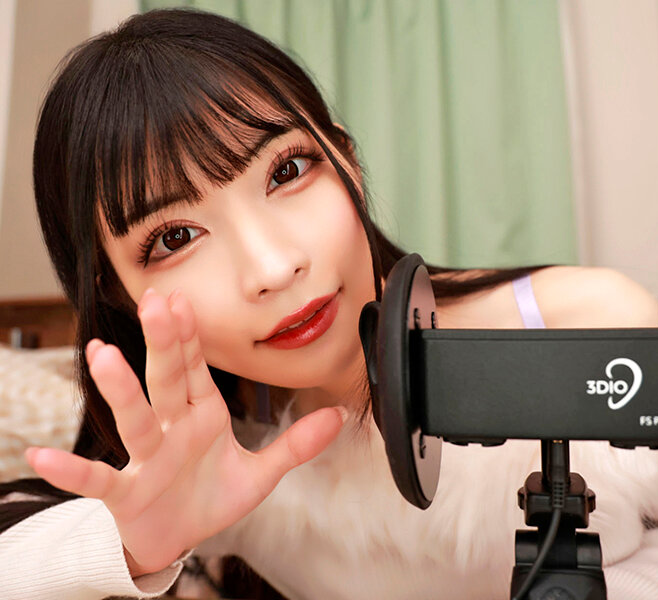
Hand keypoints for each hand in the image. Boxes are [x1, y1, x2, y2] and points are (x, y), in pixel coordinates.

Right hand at [25, 288, 345, 575]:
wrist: (176, 539)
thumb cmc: (210, 497)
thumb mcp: (261, 473)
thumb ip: (296, 445)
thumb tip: (338, 417)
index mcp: (202, 416)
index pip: (196, 368)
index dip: (191, 336)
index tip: (185, 299)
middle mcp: (172, 429)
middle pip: (166, 380)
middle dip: (163, 342)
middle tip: (156, 300)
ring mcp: (146, 459)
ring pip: (134, 419)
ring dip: (119, 389)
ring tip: (101, 353)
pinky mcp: (126, 493)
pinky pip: (98, 480)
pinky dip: (72, 470)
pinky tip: (41, 457)